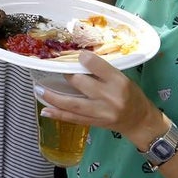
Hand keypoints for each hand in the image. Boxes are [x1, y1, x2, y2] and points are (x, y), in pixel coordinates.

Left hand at [35, 50, 166, 149]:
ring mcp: (101, 112)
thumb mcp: (123, 78)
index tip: (76, 54)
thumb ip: (103, 71)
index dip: (84, 59)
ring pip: (73, 104)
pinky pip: (73, 119)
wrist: (140, 121)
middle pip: (82, 84)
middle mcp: (109, 97)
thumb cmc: (132, 95)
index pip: (98, 66)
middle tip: (54, 68)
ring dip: (53, 97)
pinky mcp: (95, 123)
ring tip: (38, 89)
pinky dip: (58, 115)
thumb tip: (79, 60)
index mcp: (119, 82)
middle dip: (66, 75)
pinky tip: (44, 110)